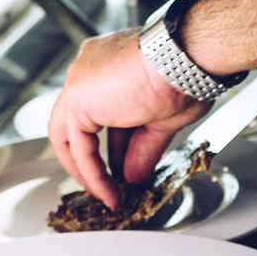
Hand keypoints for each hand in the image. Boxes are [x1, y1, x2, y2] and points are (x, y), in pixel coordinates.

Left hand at [47, 30, 210, 208]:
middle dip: (93, 159)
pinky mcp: (76, 100)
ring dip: (89, 171)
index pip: (104, 111)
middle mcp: (89, 69)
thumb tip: (135, 176)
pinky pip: (79, 147)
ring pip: (71, 136)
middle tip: (108, 185)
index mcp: (110, 63)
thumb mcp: (163, 119)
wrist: (184, 60)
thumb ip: (143, 148)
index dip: (115, 143)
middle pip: (81, 123)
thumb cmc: (185, 73)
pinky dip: (92, 173)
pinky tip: (109, 191)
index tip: (124, 166)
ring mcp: (79, 82)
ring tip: (108, 195)